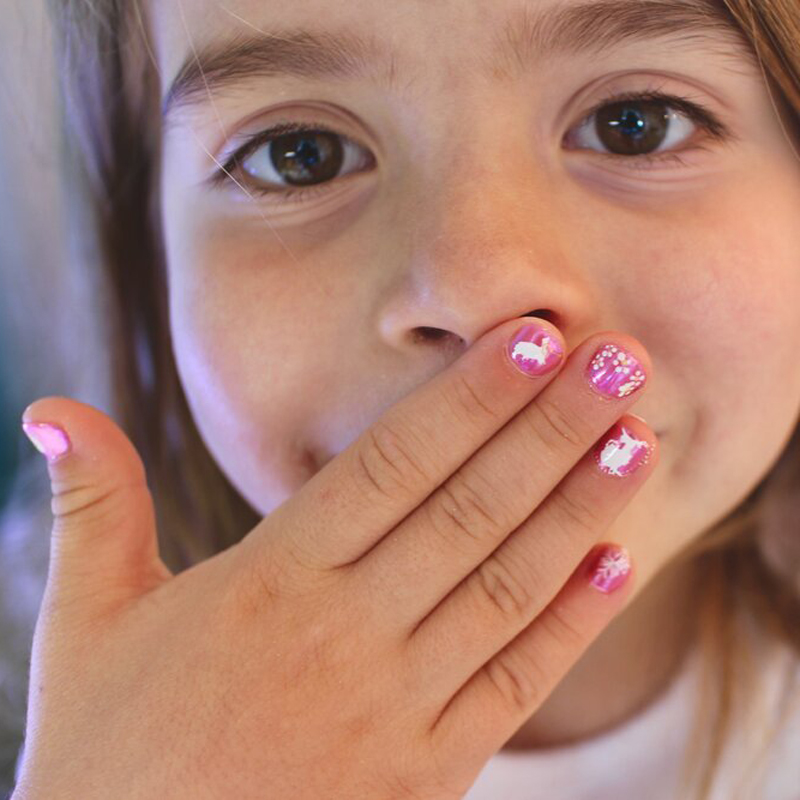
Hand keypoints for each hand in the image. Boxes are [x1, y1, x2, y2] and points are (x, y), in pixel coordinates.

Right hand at [14, 318, 656, 799]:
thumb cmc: (107, 756)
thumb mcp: (85, 622)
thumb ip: (94, 506)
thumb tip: (49, 407)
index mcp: (268, 586)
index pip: (392, 467)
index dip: (468, 400)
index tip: (530, 338)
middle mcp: (344, 638)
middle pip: (467, 511)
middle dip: (550, 428)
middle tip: (621, 359)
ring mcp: (394, 713)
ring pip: (505, 587)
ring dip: (580, 508)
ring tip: (636, 439)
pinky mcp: (424, 779)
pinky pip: (511, 685)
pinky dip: (569, 623)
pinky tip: (616, 563)